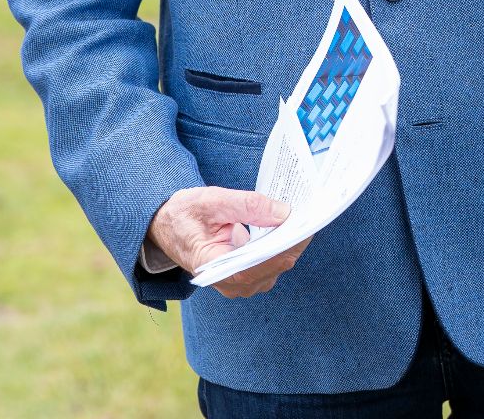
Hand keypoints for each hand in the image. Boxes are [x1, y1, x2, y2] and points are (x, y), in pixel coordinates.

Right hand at [147, 186, 312, 298]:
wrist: (169, 225)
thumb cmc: (185, 214)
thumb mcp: (211, 201)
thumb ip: (246, 205)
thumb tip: (284, 213)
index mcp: (215, 269)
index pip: (258, 266)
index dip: (284, 247)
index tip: (305, 225)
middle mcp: (231, 282)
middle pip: (274, 265)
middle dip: (295, 239)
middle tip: (314, 211)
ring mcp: (241, 280)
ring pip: (278, 263)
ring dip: (293, 240)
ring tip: (308, 213)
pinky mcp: (248, 271)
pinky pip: (274, 258)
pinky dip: (285, 240)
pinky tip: (294, 221)